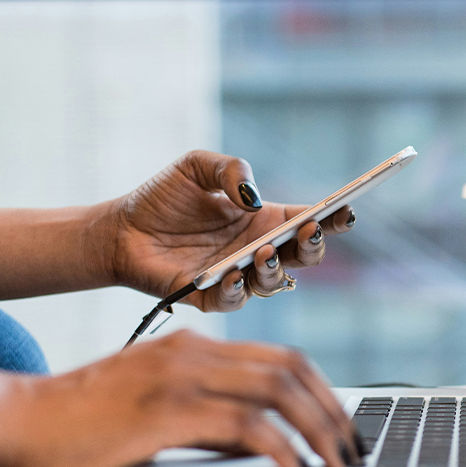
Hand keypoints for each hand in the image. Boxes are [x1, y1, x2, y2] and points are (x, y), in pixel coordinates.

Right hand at [0, 330, 361, 466]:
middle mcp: (194, 351)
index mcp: (195, 346)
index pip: (282, 357)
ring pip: (277, 390)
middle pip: (291, 369)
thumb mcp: (160, 408)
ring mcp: (180, 376)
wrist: (19, 419)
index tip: (342, 423)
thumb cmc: (86, 421)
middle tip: (351, 447)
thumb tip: (263, 442)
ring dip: (317, 428)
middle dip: (332, 410)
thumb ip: (211, 416)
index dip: (323, 389)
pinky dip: (279, 447)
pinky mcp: (166, 409)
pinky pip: (243, 424)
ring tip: (335, 461)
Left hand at [103, 150, 355, 310]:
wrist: (120, 229)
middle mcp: (258, 250)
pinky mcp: (210, 297)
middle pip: (304, 257)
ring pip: (274, 283)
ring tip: (264, 252)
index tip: (346, 210)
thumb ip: (230, 170)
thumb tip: (253, 197)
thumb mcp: (196, 166)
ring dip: (275, 269)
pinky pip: (234, 300)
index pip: (310, 221)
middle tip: (309, 231)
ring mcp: (238, 276)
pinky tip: (232, 273)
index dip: (333, 218)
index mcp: (265, 220)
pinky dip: (237, 289)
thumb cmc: (162, 198)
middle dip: (314, 246)